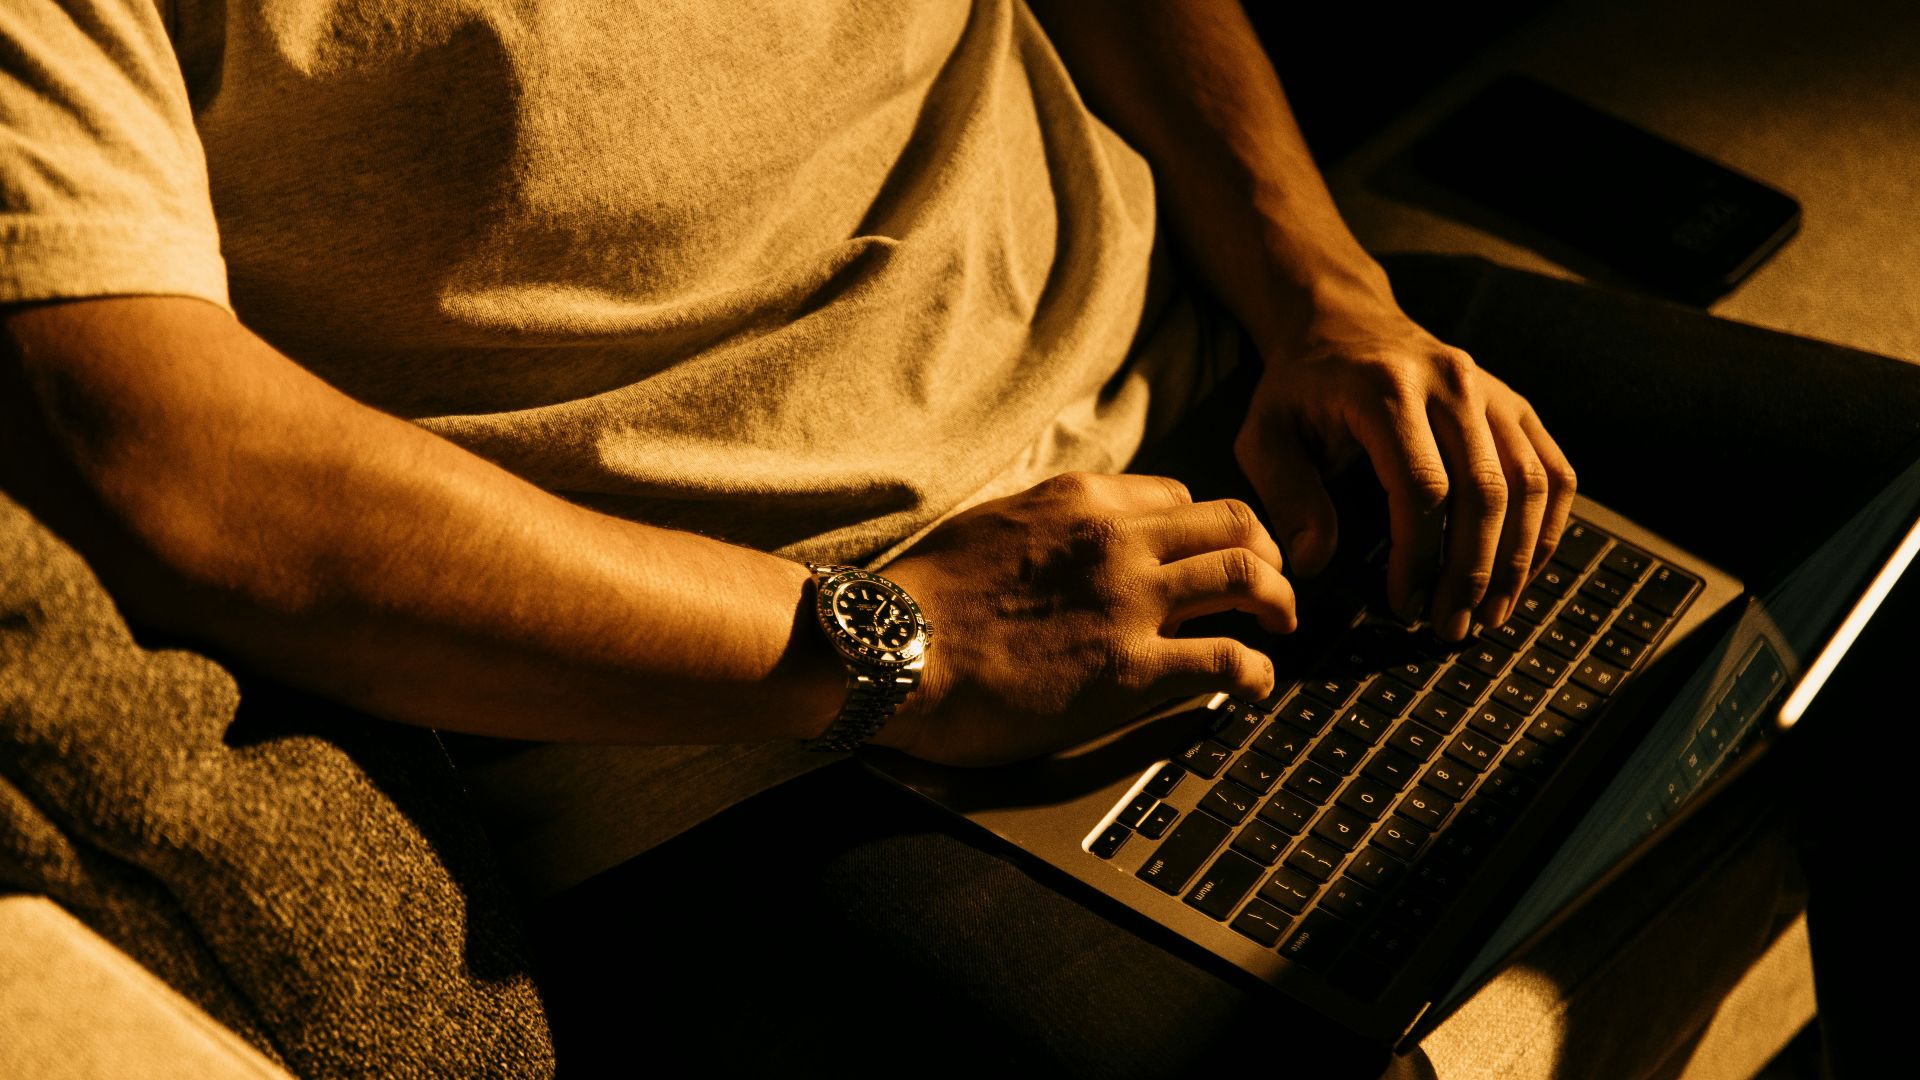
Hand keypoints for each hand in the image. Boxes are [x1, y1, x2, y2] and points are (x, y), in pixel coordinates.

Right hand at [875, 472, 1296, 765]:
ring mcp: (1130, 602)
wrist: (892, 648)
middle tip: (1271, 588)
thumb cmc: (925, 597)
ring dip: (1279, 604)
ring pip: (1249, 577)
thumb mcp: (996, 524)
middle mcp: (1119, 539)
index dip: (1205, 532)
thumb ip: (1052, 526)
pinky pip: (1228, 660)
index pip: (1180, 498)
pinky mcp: (1131, 668)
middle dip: (1267, 554)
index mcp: (1083, 501)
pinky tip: (1252, 685)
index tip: (1208, 559)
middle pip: (1236, 523)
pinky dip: (1256, 671)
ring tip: (1279, 629)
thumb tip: (1075, 545)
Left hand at [1235, 296, 1575, 641]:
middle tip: (1450, 628)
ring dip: (1516, 560)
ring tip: (1487, 614)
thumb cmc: (1300, 388)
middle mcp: (1450, 382)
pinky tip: (1520, 571)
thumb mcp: (1265, 435)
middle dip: (1472, 571)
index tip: (1404, 605)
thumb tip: (1311, 563)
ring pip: (1529, 483)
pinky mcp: (1515, 404)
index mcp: (1385, 389)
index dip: (1420, 556)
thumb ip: (1286, 496)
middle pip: (1485, 490)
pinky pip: (1553, 470)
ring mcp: (1491, 390)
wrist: (1342, 321)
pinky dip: (1546, 528)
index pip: (1423, 486)